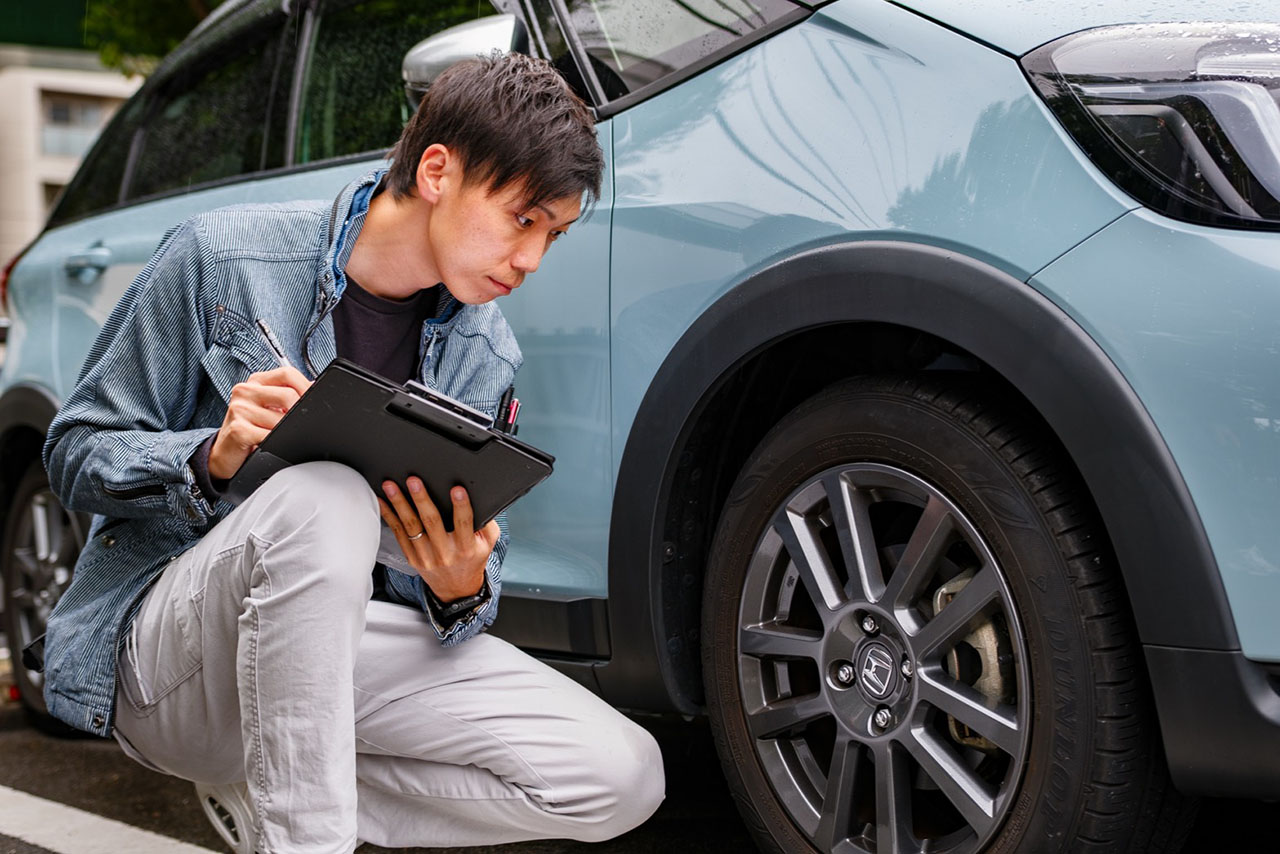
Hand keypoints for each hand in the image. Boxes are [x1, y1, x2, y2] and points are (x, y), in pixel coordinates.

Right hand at [209, 366, 311, 479]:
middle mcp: (245, 391)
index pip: (288, 373)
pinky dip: (276, 443)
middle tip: (294, 425)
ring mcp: (239, 409)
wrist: (225, 452)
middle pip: (288, 395)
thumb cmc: (251, 428)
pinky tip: (269, 444)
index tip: (312, 402)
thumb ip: (288, 395)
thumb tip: (315, 389)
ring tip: (276, 436)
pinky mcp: (238, 429)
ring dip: (286, 432)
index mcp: (256, 382)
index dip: (305, 387)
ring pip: (282, 420)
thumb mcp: (269, 407)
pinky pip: (270, 436)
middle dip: (298, 414)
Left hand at [378, 478, 499, 601]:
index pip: (464, 524)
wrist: (456, 588)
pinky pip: (398, 533)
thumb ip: (486, 522)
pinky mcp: (412, 557)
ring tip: (391, 486)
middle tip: (413, 481)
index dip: (461, 506)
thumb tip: (479, 497)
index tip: (456, 489)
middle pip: (431, 522)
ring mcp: (426, 556)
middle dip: (422, 499)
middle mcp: (445, 553)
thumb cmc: (472, 558)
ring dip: (399, 504)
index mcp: (466, 548)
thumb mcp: (487, 543)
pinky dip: (389, 515)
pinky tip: (382, 501)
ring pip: (411, 526)